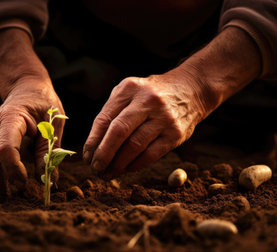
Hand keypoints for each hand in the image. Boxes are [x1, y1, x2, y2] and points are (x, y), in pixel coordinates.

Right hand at [0, 78, 63, 195]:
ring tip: (2, 199)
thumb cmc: (44, 103)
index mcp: (12, 117)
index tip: (25, 183)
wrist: (27, 87)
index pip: (5, 147)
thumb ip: (49, 152)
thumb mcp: (53, 124)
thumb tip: (49, 182)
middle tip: (9, 199)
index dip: (13, 168)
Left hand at [83, 27, 261, 178]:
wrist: (190, 90)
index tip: (87, 156)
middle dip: (104, 154)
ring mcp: (164, 118)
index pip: (105, 118)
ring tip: (108, 173)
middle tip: (96, 168)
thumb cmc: (150, 95)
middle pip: (119, 132)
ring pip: (135, 146)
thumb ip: (111, 112)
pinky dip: (136, 165)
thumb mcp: (130, 92)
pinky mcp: (176, 134)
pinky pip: (151, 154)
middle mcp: (147, 101)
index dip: (93, 140)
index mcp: (130, 89)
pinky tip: (127, 168)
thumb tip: (93, 146)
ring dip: (118, 164)